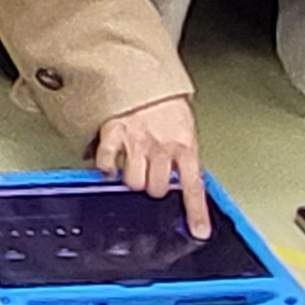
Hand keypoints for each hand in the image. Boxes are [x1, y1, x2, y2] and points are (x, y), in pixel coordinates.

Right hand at [94, 96, 210, 241]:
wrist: (141, 73)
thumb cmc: (165, 101)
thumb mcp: (186, 127)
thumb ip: (184, 154)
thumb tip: (185, 180)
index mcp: (185, 145)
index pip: (194, 186)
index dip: (196, 212)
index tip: (198, 232)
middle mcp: (161, 146)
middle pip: (157, 189)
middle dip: (155, 186)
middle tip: (154, 174)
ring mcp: (136, 141)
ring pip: (133, 182)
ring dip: (133, 179)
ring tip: (135, 166)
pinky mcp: (113, 134)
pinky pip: (106, 164)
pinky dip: (107, 168)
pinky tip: (112, 163)